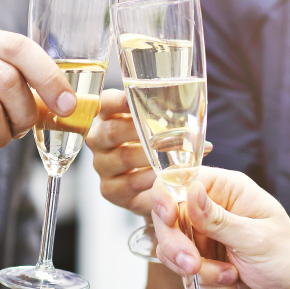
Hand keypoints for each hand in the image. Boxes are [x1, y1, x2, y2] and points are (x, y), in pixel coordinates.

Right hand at [88, 89, 212, 216]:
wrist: (153, 187)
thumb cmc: (155, 147)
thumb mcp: (155, 126)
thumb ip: (162, 116)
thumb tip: (190, 112)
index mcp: (107, 117)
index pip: (105, 104)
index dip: (117, 101)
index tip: (132, 99)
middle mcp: (98, 140)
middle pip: (112, 131)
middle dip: (140, 130)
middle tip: (169, 131)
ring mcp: (102, 166)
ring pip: (123, 157)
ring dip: (152, 156)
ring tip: (177, 155)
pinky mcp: (109, 189)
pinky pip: (129, 183)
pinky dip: (150, 178)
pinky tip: (167, 176)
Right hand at [149, 168, 289, 288]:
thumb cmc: (289, 260)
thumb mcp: (256, 239)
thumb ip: (218, 219)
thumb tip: (189, 189)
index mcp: (227, 190)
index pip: (180, 180)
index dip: (165, 196)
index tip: (167, 217)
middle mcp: (211, 210)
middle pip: (167, 217)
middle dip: (177, 245)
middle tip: (193, 265)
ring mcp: (204, 237)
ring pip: (171, 249)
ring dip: (197, 270)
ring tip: (230, 277)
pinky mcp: (202, 263)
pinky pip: (184, 273)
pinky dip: (205, 284)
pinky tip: (233, 285)